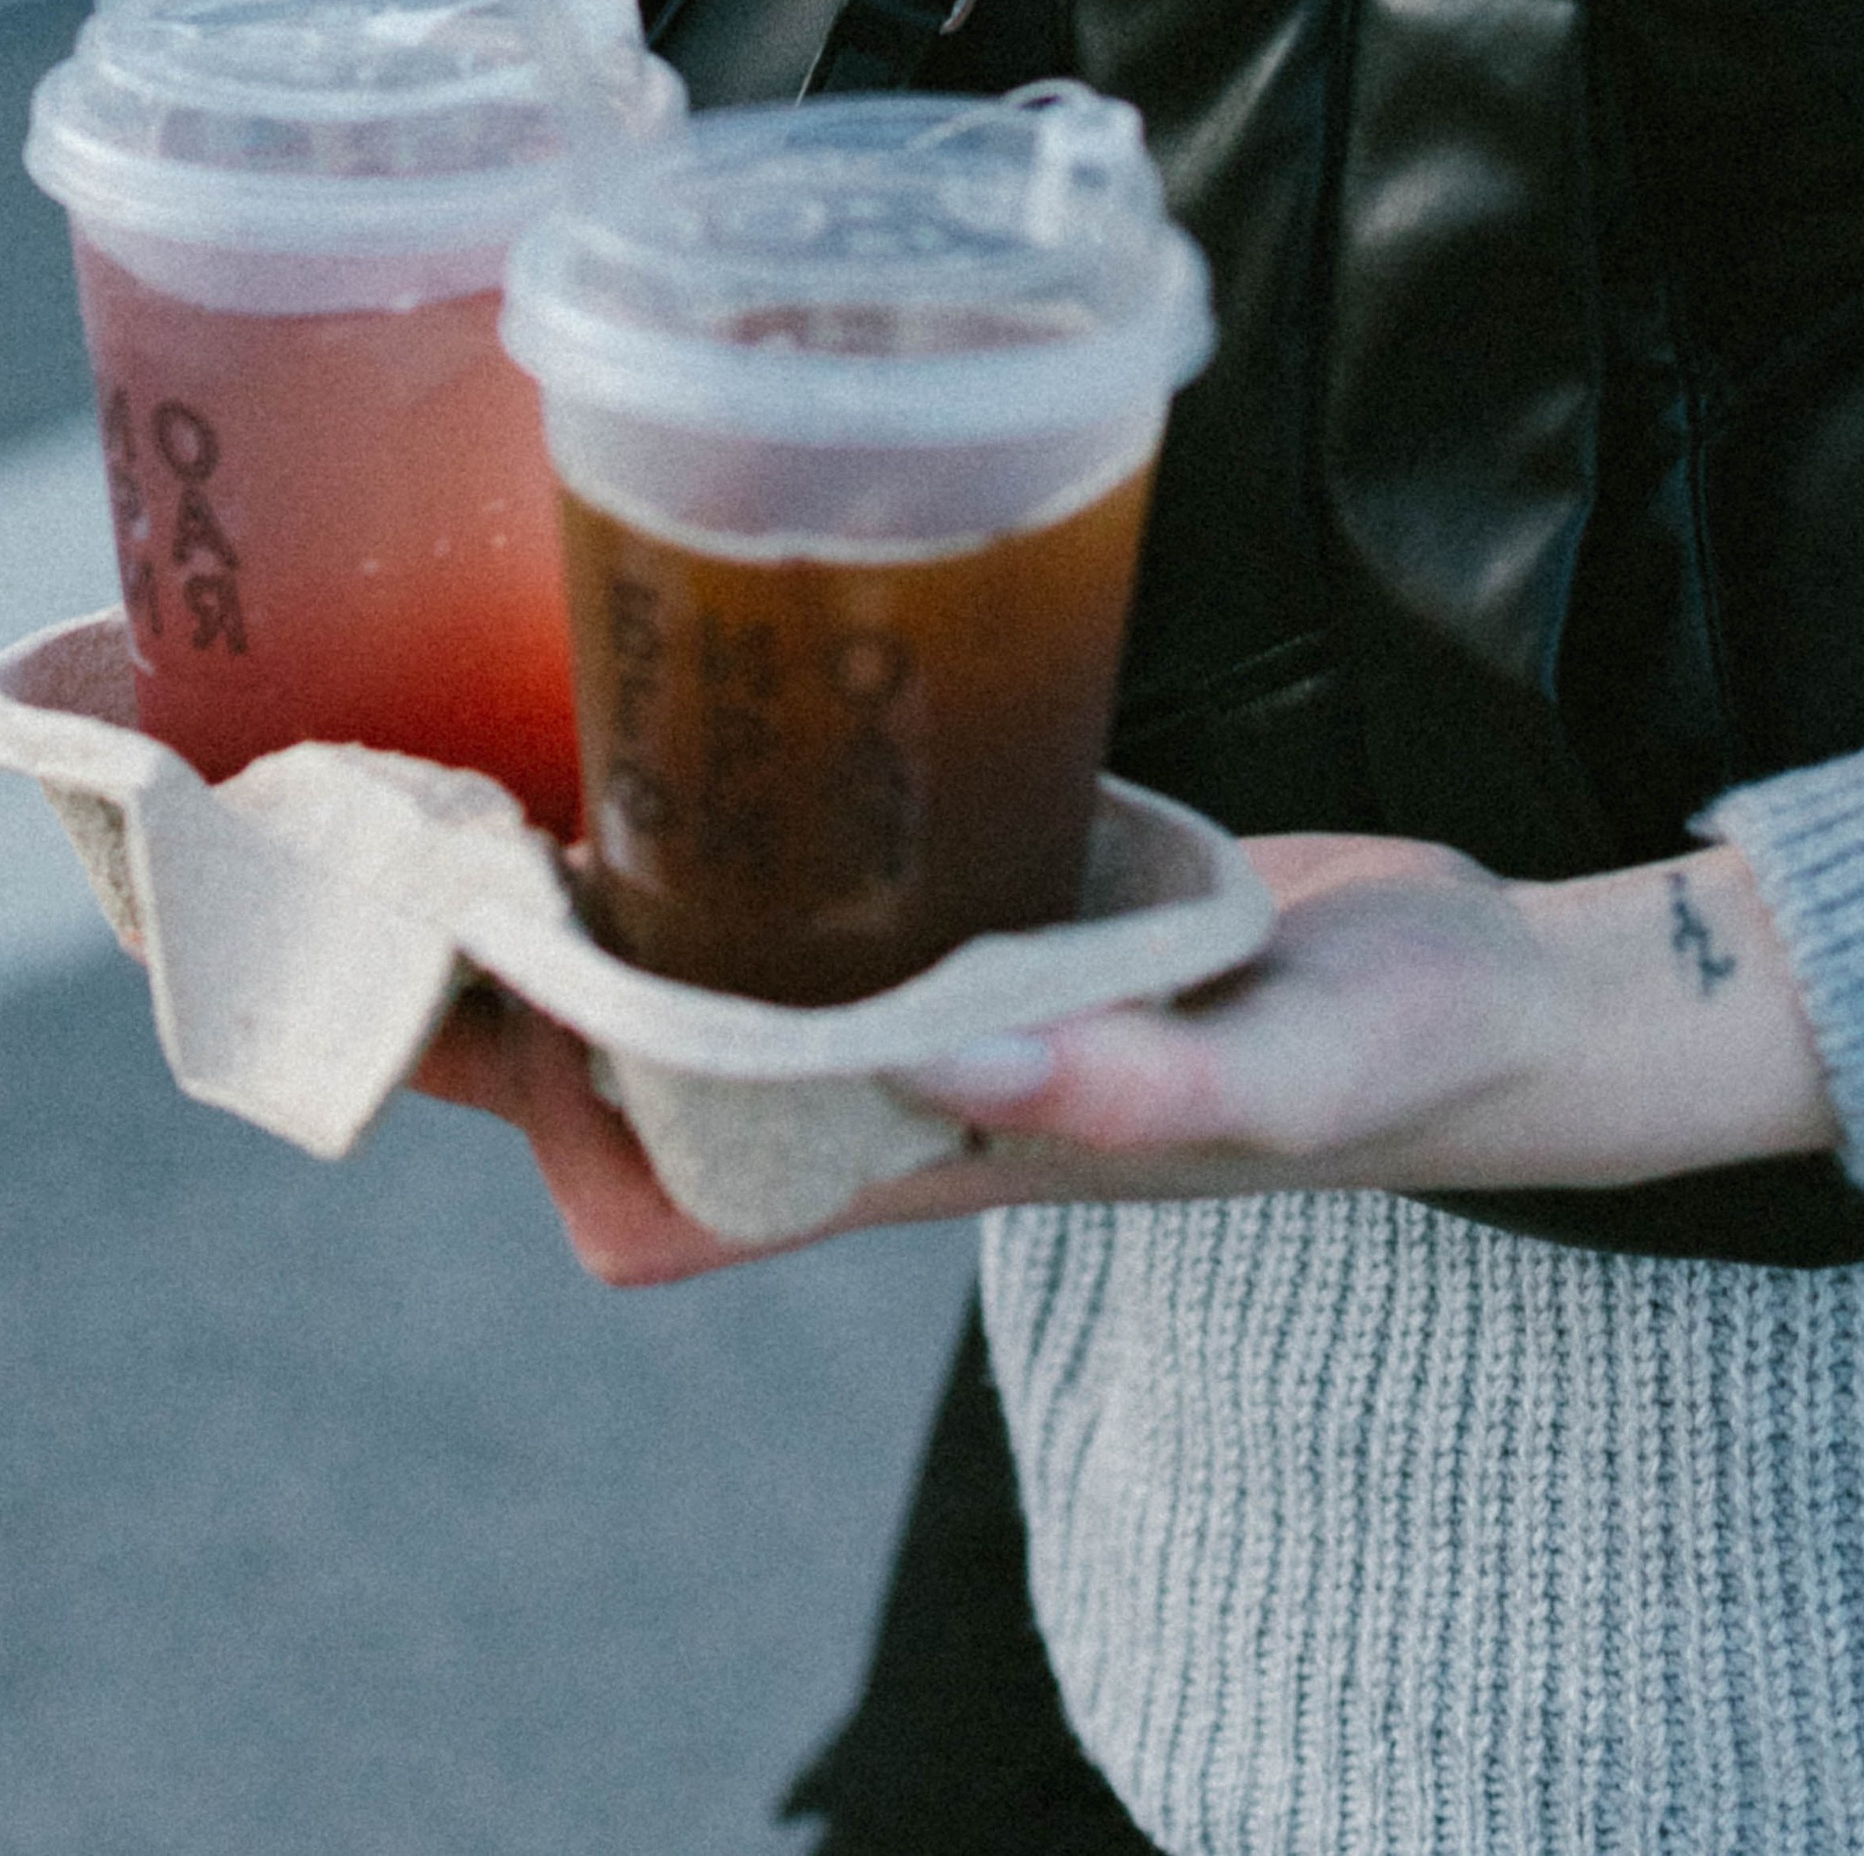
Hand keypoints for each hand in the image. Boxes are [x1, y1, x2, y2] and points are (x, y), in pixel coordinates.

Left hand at [408, 834, 1836, 1286]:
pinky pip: (799, 871)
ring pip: (697, 955)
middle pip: (631, 1054)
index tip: (414, 957)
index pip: (659, 1156)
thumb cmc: (1409, 1053)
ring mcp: (929, 982)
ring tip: (446, 747)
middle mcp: (895, 1072)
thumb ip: (1153, 1082)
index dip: (519, 1087)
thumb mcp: (1304, 1074)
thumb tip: (970, 1056)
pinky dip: (708, 817)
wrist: (1499, 992)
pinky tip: (653, 706)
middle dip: (485, 971)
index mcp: (934, 1142)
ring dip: (574, 887)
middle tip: (363, 807)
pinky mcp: (980, 888)